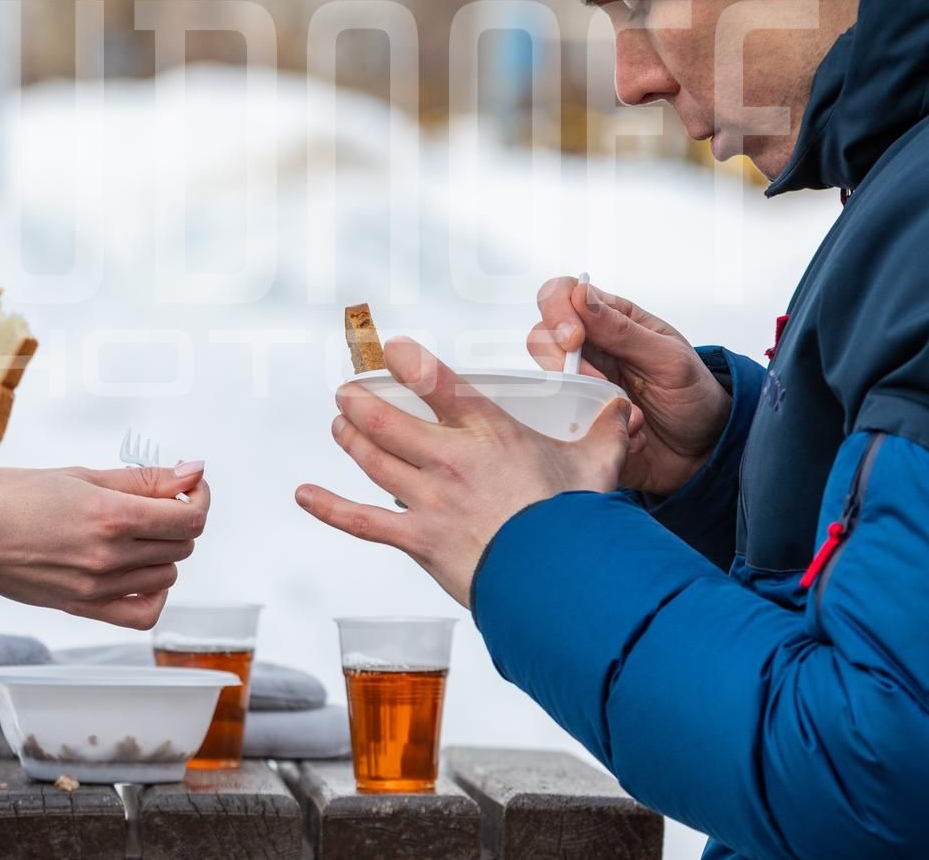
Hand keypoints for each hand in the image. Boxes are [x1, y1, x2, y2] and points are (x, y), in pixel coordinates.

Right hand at [0, 463, 210, 628]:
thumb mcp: (78, 474)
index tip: (188, 485)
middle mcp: (108, 557)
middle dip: (179, 518)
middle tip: (155, 500)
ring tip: (136, 530)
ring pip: (167, 574)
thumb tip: (192, 472)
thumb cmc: (6, 497)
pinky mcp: (82, 608)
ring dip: (163, 550)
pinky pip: (142, 613)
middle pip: (182, 544)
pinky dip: (151, 593)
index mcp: (110, 516)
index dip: (199, 497)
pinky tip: (137, 571)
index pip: (189, 517)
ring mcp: (96, 587)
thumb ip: (141, 479)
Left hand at [295, 337, 634, 606]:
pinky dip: (328, 508)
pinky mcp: (418, 539)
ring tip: (338, 426)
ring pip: (373, 461)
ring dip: (350, 440)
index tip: (391, 348)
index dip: (411, 361)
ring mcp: (429, 500)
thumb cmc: (576, 524)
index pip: (441, 385)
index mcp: (490, 435)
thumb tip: (624, 411)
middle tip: (348, 392)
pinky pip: (361, 521)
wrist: (559, 579)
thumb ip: (606, 433)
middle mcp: (451, 460)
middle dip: (361, 402)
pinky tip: (305, 495)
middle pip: (389, 421)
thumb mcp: (598, 468)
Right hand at [528, 276, 729, 496]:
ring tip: (622, 410)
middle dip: (559, 359)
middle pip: (541, 337)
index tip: (574, 339)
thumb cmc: (694, 395)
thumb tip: (581, 295)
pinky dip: (589, 429)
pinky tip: (624, 432)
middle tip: (593, 381)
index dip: (557, 311)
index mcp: (612, 321)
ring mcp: (581, 386)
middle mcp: (590, 350)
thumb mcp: (669, 359)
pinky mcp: (578, 421)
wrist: (704, 450)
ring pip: (545, 381)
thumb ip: (623, 330)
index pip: (563, 295)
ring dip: (579, 397)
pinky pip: (562, 422)